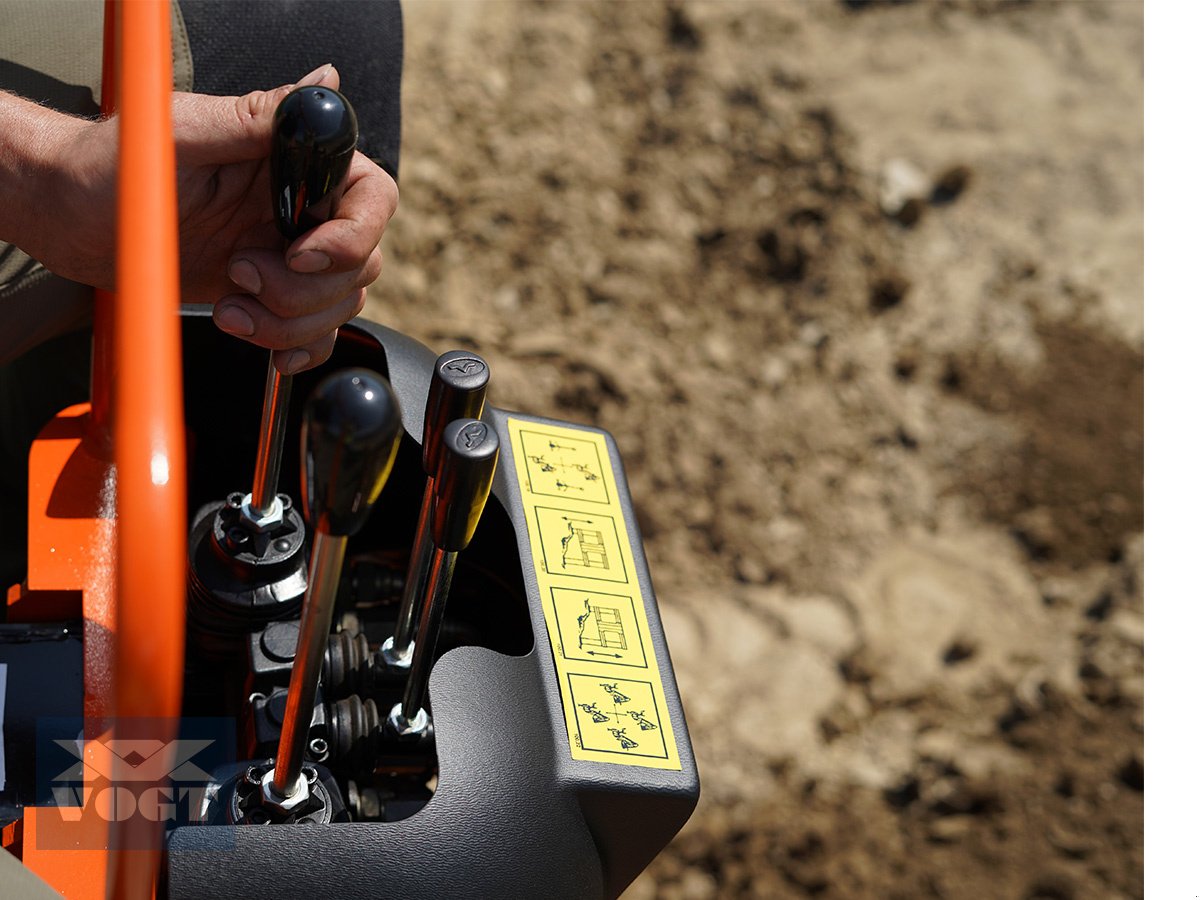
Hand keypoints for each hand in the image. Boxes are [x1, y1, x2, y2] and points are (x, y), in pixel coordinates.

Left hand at [31, 65, 397, 373]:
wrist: (72, 219)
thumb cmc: (113, 165)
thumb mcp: (183, 134)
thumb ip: (257, 118)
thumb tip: (323, 85)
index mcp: (293, 163)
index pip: (372, 198)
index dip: (351, 235)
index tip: (297, 255)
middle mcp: (302, 209)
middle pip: (361, 263)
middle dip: (303, 288)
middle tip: (238, 274)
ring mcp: (288, 254)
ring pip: (340, 304)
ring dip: (289, 321)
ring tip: (229, 306)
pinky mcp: (271, 296)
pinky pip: (318, 333)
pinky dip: (300, 347)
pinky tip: (268, 346)